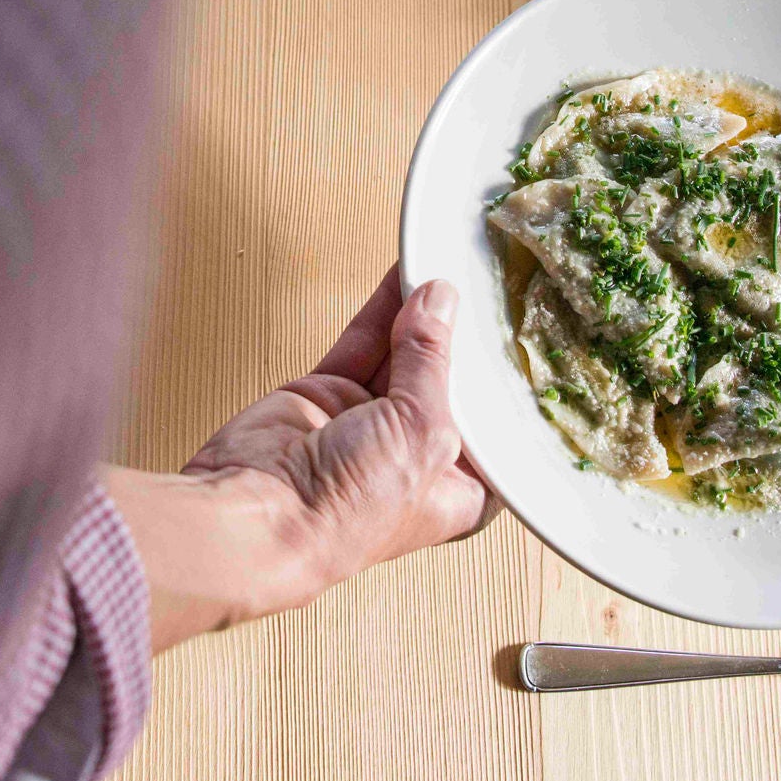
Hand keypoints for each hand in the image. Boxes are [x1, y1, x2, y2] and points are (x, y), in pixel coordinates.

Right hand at [106, 268, 494, 652]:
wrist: (259, 514)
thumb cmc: (350, 511)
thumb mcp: (421, 430)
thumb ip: (431, 360)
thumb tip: (439, 303)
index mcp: (459, 488)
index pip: (495, 423)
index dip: (505, 378)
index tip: (521, 329)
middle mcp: (416, 456)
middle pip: (450, 380)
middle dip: (464, 337)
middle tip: (485, 286)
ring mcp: (370, 423)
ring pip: (404, 352)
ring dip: (421, 312)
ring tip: (443, 266)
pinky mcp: (329, 394)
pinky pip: (363, 341)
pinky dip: (381, 307)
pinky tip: (404, 275)